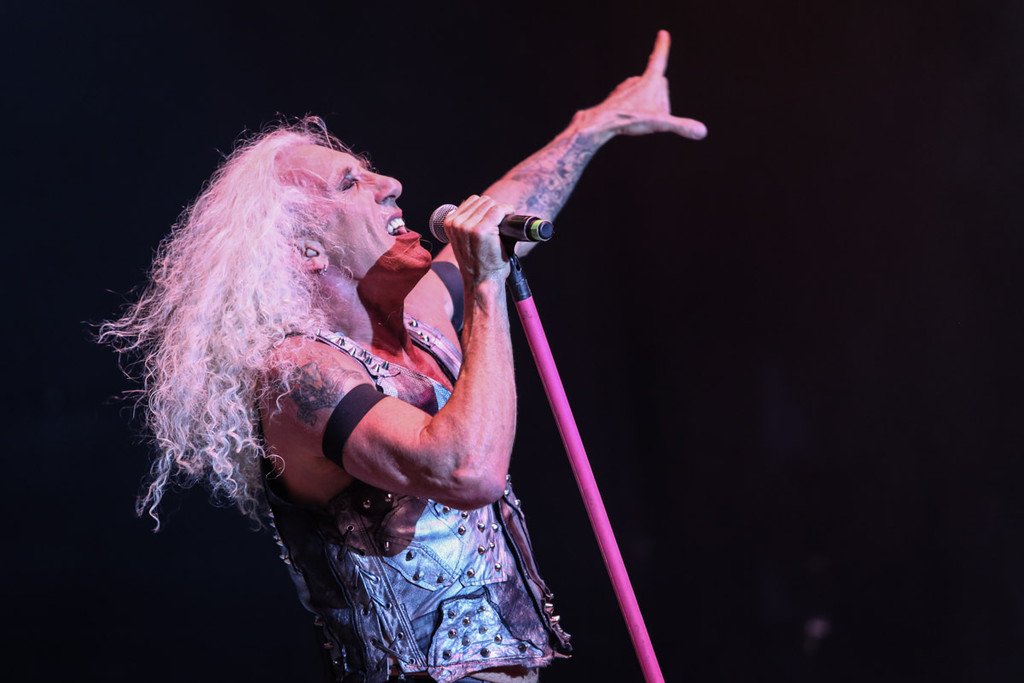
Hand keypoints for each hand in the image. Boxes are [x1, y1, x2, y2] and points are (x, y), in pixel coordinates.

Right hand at [444, 195, 513, 283]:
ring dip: (500, 212)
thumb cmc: (478, 263)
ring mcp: (468, 226)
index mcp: (449, 223)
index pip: (472, 201)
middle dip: (493, 210)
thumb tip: (480, 203)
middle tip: (498, 226)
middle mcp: (456, 223)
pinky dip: (507, 211)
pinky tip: (508, 220)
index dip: (486, 209)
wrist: (482, 281)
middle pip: (483, 200)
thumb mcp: (464, 240)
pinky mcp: (482, 230)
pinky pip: (498, 210)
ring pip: (491, 204)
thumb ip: (467, 222)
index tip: (493, 220)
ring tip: (500, 229)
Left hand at [578, 30, 706, 142]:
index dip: (662, 47)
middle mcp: (637, 81)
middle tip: (649, 114)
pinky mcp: (617, 98)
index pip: (659, 60)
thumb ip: (681, 126)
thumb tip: (703, 132)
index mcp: (649, 81)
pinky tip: (628, 118)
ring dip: (648, 105)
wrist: (600, 124)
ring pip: (646, 94)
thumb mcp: (659, 123)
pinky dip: (635, 108)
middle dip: (661, 99)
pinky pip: (633, 101)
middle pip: (659, 85)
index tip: (662, 34)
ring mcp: (626, 89)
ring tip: (637, 118)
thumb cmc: (629, 119)